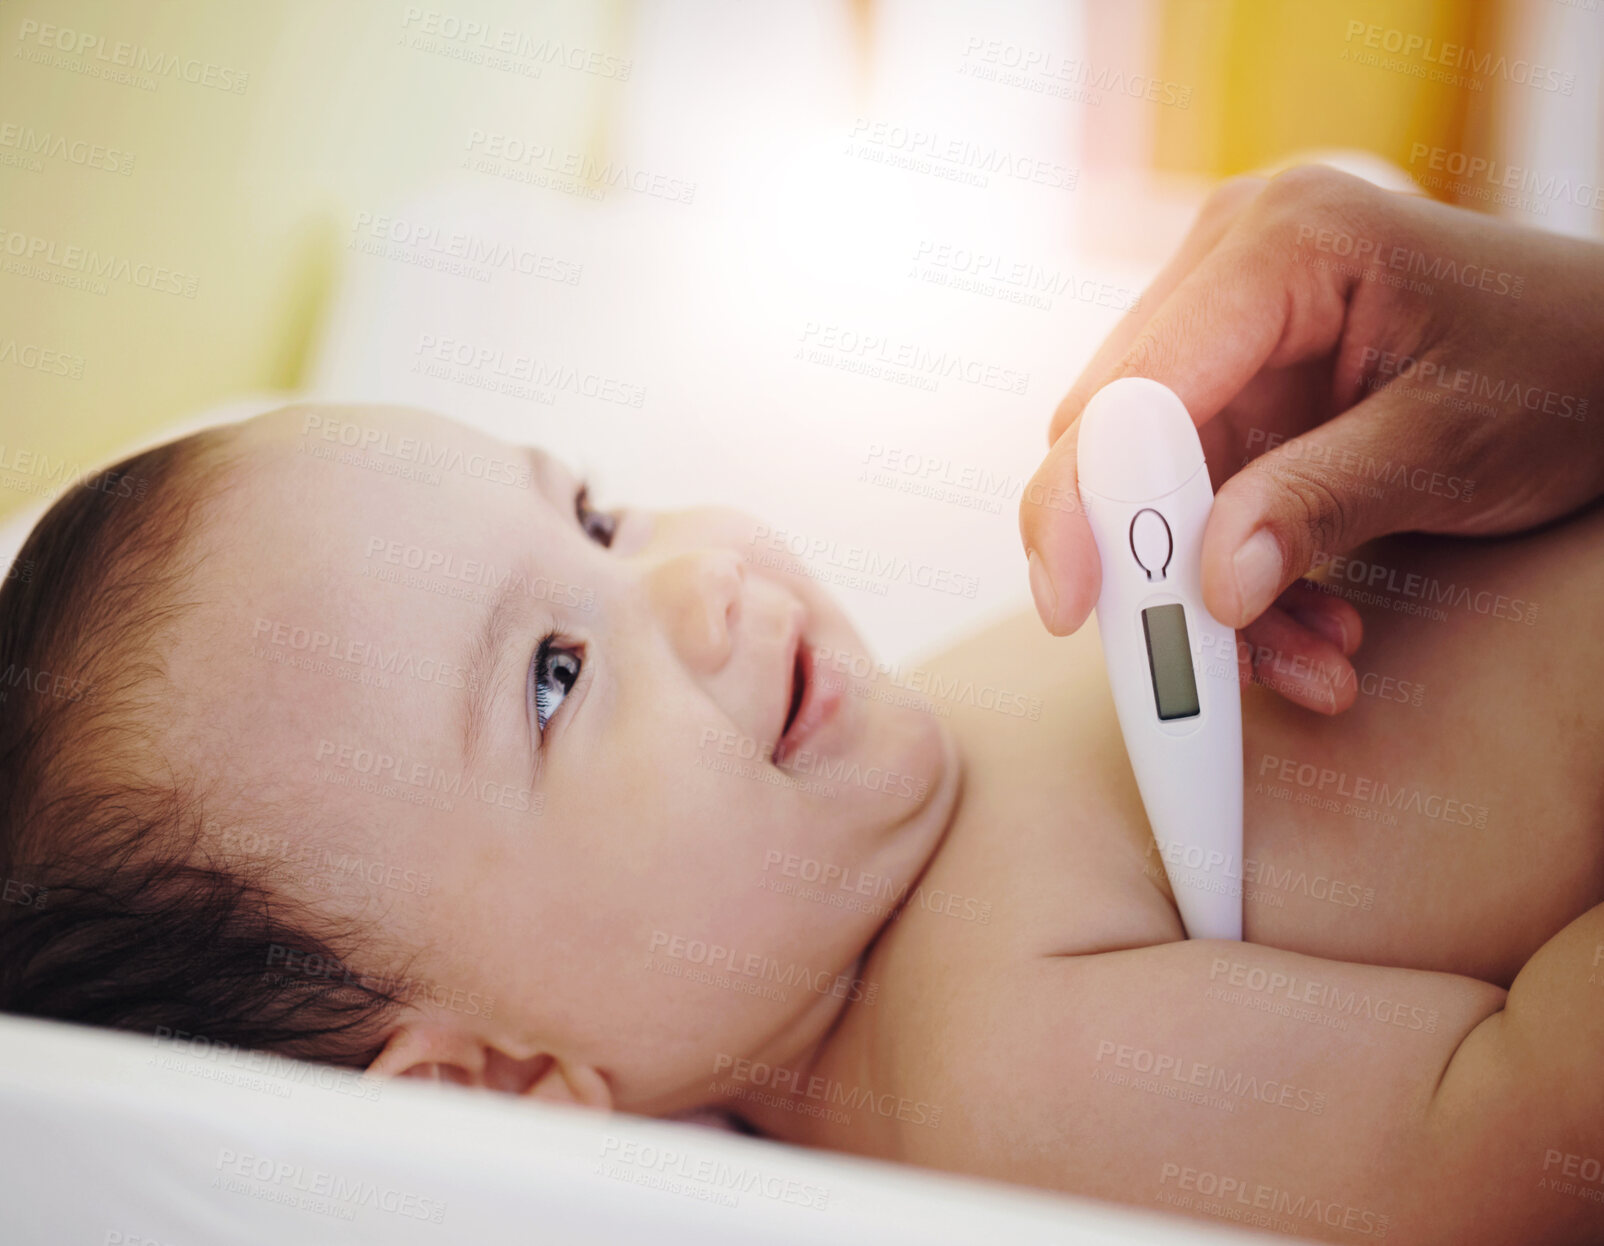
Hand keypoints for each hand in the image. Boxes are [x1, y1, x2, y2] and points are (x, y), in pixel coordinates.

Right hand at [1020, 164, 1603, 712]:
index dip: (1085, 501)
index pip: (1133, 386)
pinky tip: (1315, 624)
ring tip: (1309, 658)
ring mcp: (1229, 326)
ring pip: (1151, 484)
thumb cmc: (1564, 370)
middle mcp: (1231, 268)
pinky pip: (1196, 494)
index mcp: (1282, 243)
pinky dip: (1238, 570)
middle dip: (1155, 561)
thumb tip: (1211, 585)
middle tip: (1201, 659)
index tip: (1074, 606)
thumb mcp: (1450, 446)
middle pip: (1115, 438)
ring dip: (1208, 587)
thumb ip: (1320, 504)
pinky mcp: (1241, 383)